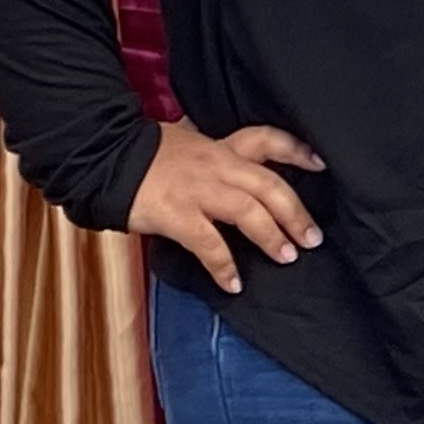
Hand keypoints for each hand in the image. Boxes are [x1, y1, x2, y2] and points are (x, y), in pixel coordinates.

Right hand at [126, 119, 322, 293]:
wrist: (103, 156)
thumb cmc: (145, 155)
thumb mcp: (187, 144)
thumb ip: (214, 156)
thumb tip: (234, 173)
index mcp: (221, 148)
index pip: (268, 141)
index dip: (298, 151)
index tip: (321, 164)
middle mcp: (217, 166)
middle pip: (269, 185)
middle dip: (296, 212)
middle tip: (313, 238)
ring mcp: (198, 190)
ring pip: (248, 211)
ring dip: (272, 236)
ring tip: (287, 257)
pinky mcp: (176, 214)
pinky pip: (209, 243)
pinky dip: (224, 265)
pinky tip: (234, 283)